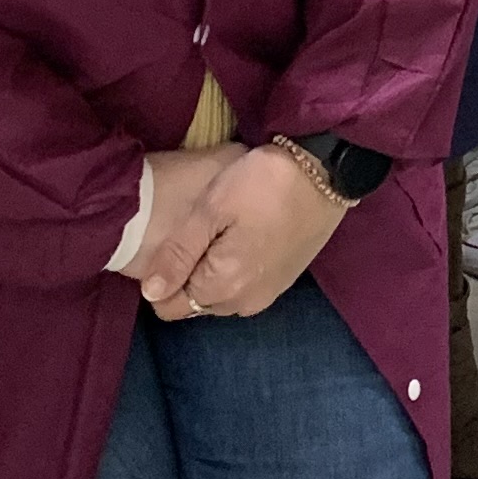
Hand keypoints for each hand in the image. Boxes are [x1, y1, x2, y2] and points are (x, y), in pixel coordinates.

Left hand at [147, 140, 347, 322]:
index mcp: (223, 287)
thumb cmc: (263, 183)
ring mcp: (267, 294)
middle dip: (188, 275)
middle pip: (195, 303)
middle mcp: (244, 302)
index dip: (162, 277)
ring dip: (212, 273)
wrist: (327, 172)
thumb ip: (178, 254)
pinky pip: (243, 287)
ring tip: (221, 230)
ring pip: (219, 296)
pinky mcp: (283, 281)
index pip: (169, 306)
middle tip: (198, 231)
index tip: (174, 241)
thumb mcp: (211, 209)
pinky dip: (235, 270)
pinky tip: (243, 235)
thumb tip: (150, 293)